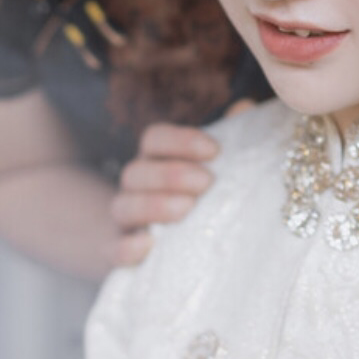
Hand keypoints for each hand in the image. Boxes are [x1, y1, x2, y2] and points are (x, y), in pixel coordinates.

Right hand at [108, 121, 220, 267]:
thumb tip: (245, 105)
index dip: (180, 141)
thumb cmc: (202, 200)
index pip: (154, 138)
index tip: (215, 151)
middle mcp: (135, 187)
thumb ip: (233, 138)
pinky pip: (113, 249)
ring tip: (187, 209)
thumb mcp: (216, 171)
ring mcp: (125, 221)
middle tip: (206, 182)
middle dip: (171, 174)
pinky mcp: (120, 253)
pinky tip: (149, 245)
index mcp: (155, 161)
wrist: (171, 249)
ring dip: (153, 205)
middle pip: (136, 171)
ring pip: (122, 206)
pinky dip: (126, 247)